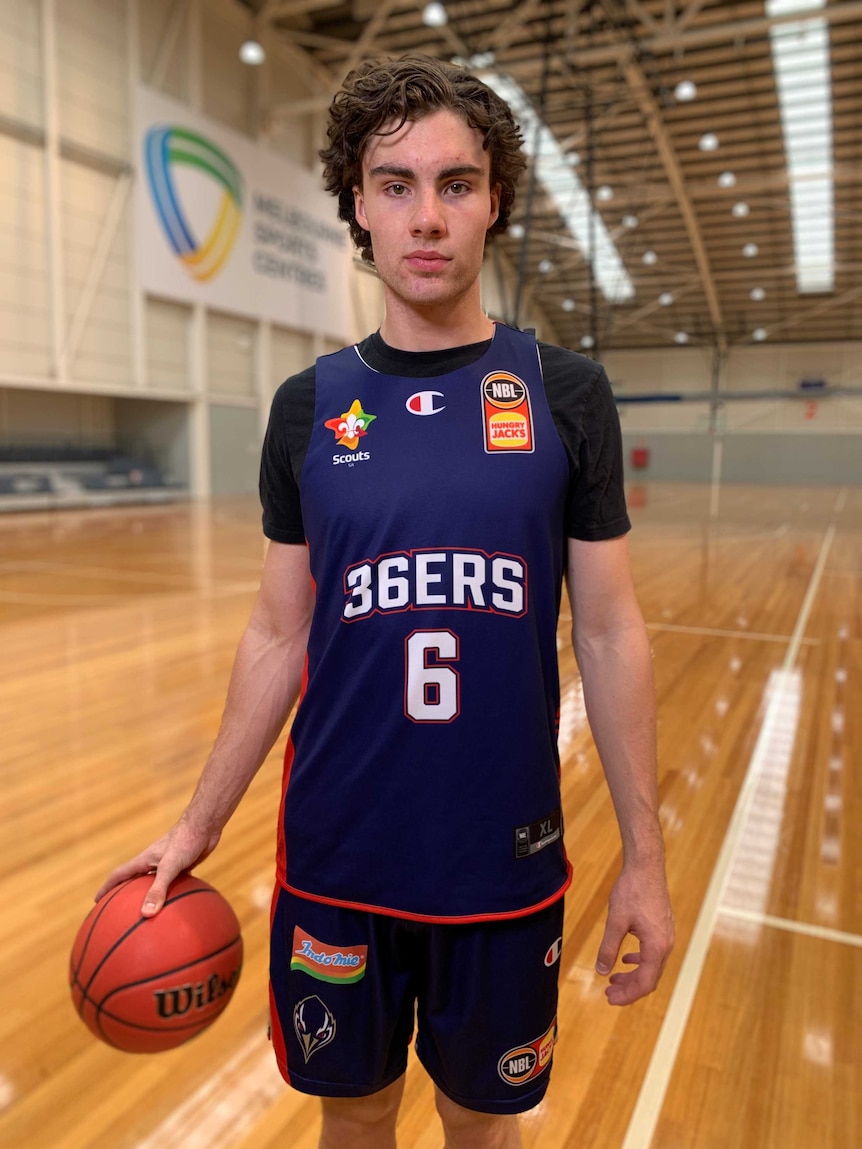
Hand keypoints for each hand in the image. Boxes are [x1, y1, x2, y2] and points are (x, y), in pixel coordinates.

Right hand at [94, 819, 220, 915]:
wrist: (205, 825)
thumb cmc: (185, 841)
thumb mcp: (170, 866)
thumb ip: (158, 888)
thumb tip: (146, 914)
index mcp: (143, 860)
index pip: (118, 875)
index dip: (106, 888)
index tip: (96, 902)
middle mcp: (152, 862)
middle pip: (133, 881)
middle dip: (124, 895)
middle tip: (118, 912)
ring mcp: (167, 864)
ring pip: (153, 884)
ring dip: (149, 896)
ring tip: (147, 914)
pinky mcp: (182, 866)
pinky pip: (172, 885)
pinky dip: (171, 895)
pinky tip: (177, 908)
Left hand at [595, 859, 673, 1004]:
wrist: (646, 866)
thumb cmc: (632, 891)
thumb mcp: (616, 921)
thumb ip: (608, 948)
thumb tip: (601, 971)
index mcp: (657, 947)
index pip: (645, 983)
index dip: (627, 995)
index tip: (610, 998)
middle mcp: (666, 945)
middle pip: (650, 978)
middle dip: (629, 988)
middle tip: (608, 993)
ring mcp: (666, 936)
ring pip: (651, 966)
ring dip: (633, 975)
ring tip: (613, 978)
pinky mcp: (662, 928)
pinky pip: (652, 953)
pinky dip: (639, 961)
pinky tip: (625, 958)